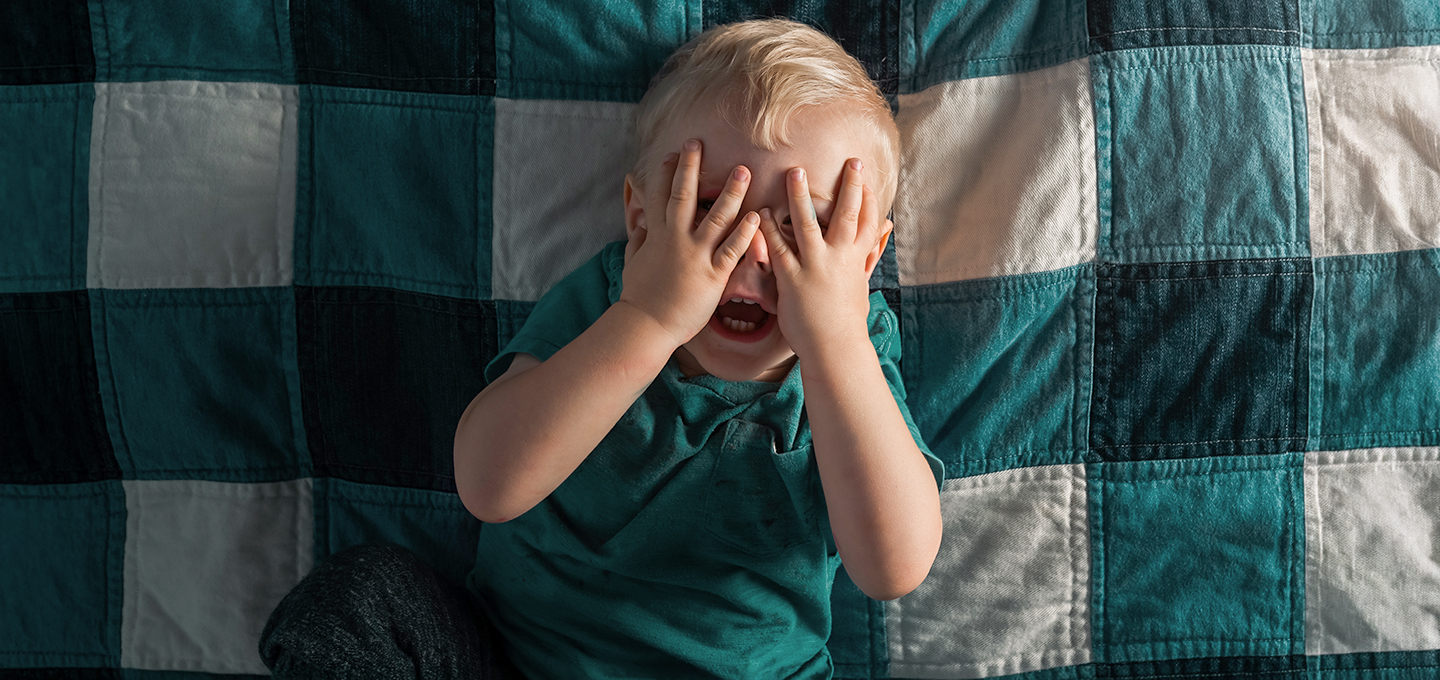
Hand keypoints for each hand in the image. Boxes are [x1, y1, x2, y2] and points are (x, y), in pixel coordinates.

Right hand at [619, 139, 760, 347]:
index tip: (674, 152)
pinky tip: (757, 216)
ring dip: (731, 192)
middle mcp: (676, 239)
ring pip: (716, 217)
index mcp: (657, 235)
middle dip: (691, 167)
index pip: (659, 195)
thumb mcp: (634, 263)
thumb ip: (639, 241)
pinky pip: (732, 250)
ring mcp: (695, 255)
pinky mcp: (712, 275)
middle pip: (684, 195)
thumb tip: (638, 225)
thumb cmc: (639, 297)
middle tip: (699, 143)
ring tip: (743, 170)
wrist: (646, 324)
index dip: (666, 172)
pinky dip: (745, 232)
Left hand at [757, 158, 888, 358]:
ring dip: (800, 197)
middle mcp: (839, 259)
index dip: (868, 198)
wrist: (834, 348)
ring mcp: (815, 268)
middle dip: (849, 187)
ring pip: (808, 225)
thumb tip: (889, 228)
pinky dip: (769, 230)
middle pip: (847, 215)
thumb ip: (872, 251)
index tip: (864, 174)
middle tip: (849, 161)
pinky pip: (778, 249)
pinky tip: (760, 212)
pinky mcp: (792, 280)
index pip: (869, 222)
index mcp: (856, 259)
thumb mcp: (863, 281)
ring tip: (795, 171)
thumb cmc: (848, 316)